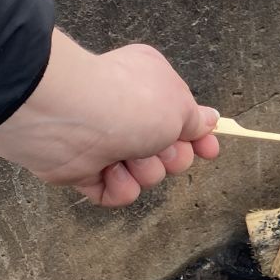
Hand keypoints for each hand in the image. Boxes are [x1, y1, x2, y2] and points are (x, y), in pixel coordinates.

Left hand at [0, 29, 220, 206]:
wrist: (69, 116)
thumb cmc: (129, 102)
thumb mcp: (179, 105)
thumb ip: (196, 119)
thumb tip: (210, 120)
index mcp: (153, 87)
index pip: (183, 119)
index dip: (198, 138)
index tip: (209, 151)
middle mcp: (130, 114)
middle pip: (169, 153)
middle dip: (170, 157)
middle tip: (159, 147)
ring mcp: (107, 144)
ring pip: (146, 175)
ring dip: (143, 170)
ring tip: (126, 156)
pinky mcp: (85, 170)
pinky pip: (116, 192)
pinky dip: (117, 186)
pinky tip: (109, 171)